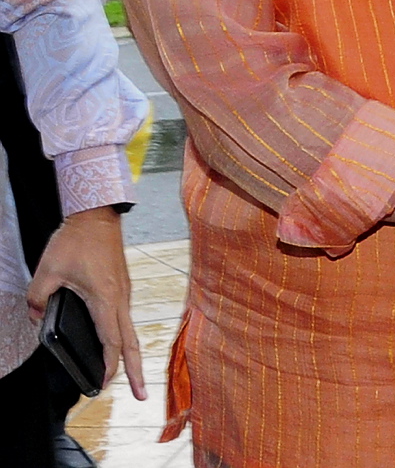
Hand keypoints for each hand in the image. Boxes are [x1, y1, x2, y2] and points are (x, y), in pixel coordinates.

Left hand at [27, 205, 145, 398]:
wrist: (97, 215)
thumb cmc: (76, 241)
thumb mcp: (47, 271)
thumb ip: (38, 298)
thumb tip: (35, 316)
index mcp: (104, 298)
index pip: (111, 340)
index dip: (108, 366)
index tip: (103, 385)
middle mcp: (120, 298)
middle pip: (132, 342)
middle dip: (137, 372)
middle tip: (141, 396)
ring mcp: (124, 292)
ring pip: (130, 331)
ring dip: (131, 355)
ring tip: (131, 376)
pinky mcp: (121, 287)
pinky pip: (125, 319)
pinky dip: (125, 338)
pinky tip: (117, 344)